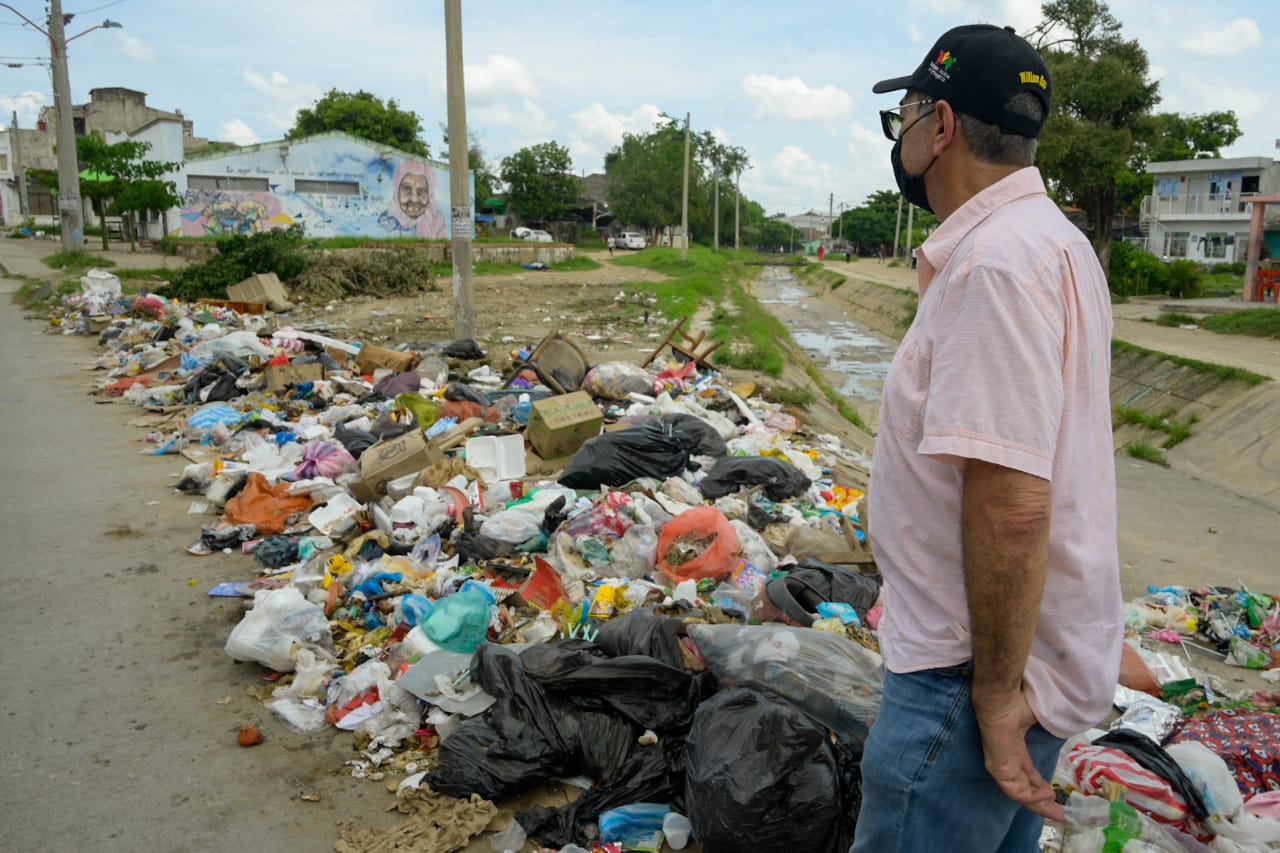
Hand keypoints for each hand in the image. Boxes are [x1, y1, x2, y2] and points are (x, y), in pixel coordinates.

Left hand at [973, 689, 1064, 822]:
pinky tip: (1046, 797)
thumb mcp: (1041, 723)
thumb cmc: (1021, 705)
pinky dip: (1031, 797)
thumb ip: (1051, 731)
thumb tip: (1069, 725)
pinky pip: (1015, 789)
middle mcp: (1006, 759)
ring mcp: (1000, 764)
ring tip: (1056, 812)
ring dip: (1038, 804)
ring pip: (1019, 792)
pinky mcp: (998, 767)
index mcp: (1014, 749)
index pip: (1026, 774)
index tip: (1054, 796)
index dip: (1040, 787)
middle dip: (1042, 802)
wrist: (1003, 700)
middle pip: (1024, 787)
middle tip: (1059, 815)